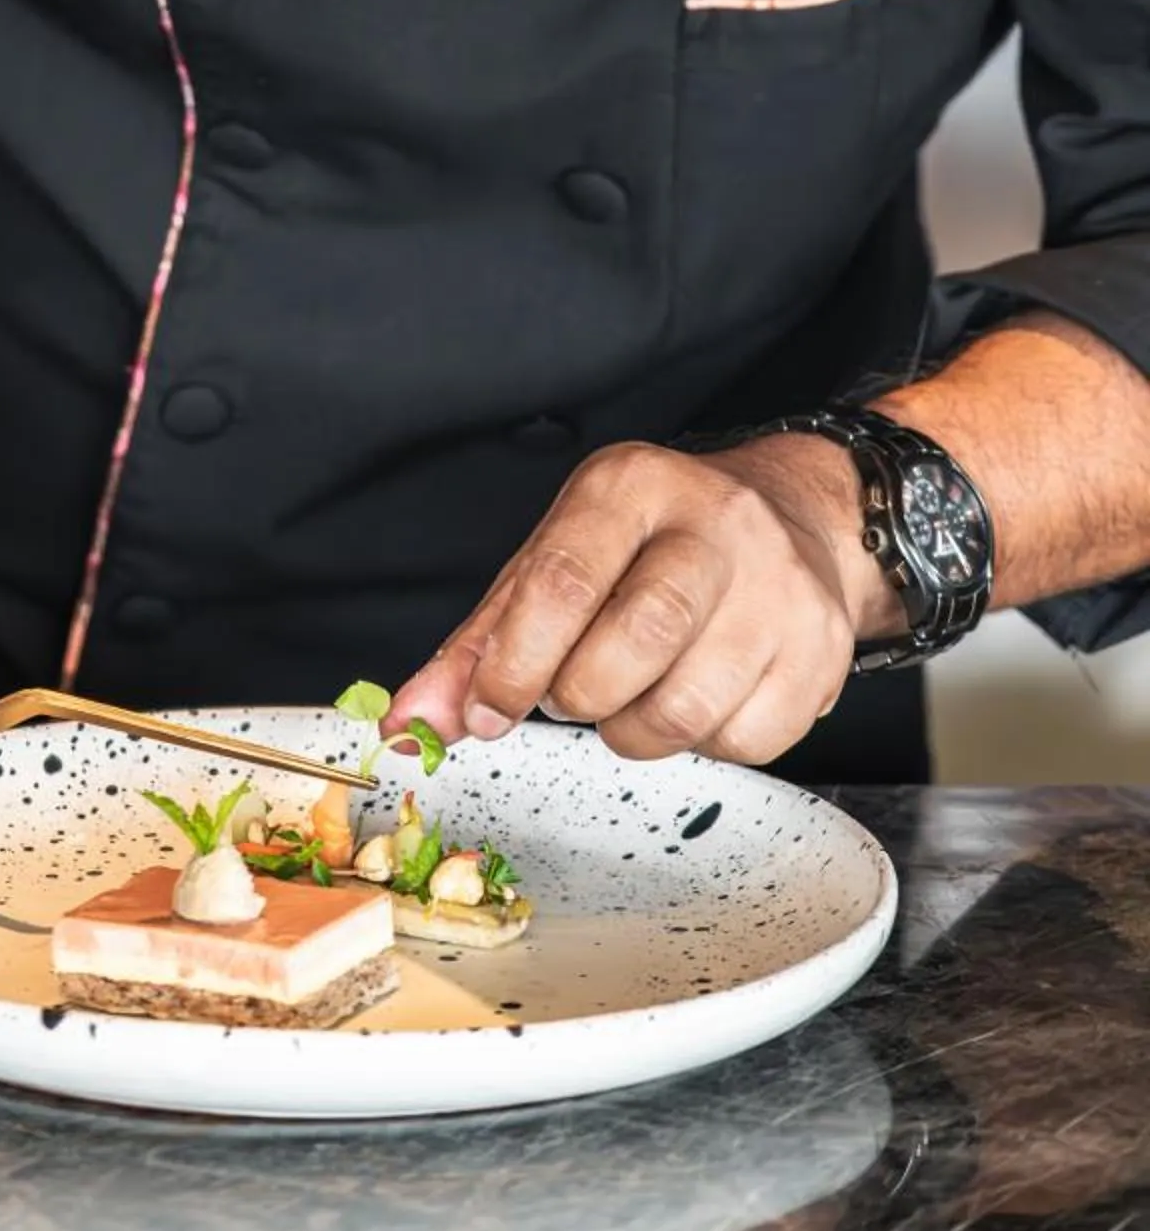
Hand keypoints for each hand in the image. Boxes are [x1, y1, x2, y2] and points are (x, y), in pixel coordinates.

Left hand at [397, 437, 895, 766]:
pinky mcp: (821, 652)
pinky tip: (694, 696)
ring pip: (684, 711)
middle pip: (632, 645)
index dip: (513, 663)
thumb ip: (483, 641)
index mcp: (632, 486)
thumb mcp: (559, 557)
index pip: (562, 579)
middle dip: (579, 695)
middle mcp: (715, 526)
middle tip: (570, 690)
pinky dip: (700, 743)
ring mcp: (779, 590)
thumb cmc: (650, 546)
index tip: (486, 711)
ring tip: (630, 694)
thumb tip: (411, 723)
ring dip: (633, 731)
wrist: (795, 518)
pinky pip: (742, 744)